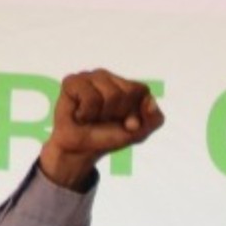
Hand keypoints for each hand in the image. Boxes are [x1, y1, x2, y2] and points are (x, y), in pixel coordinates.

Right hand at [39, 70, 162, 188]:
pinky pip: (90, 97)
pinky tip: (81, 114)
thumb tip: (150, 100)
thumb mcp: (139, 133)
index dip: (136, 112)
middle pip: (126, 92)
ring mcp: (90, 77)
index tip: (127, 123)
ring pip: (109, 94)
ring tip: (92, 116)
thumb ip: (154, 119)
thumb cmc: (109, 136)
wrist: (81, 149)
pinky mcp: (72, 81)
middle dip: (119, 112)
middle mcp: (109, 77)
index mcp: (127, 86)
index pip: (142, 90)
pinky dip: (87, 113)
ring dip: (102, 114)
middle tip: (105, 119)